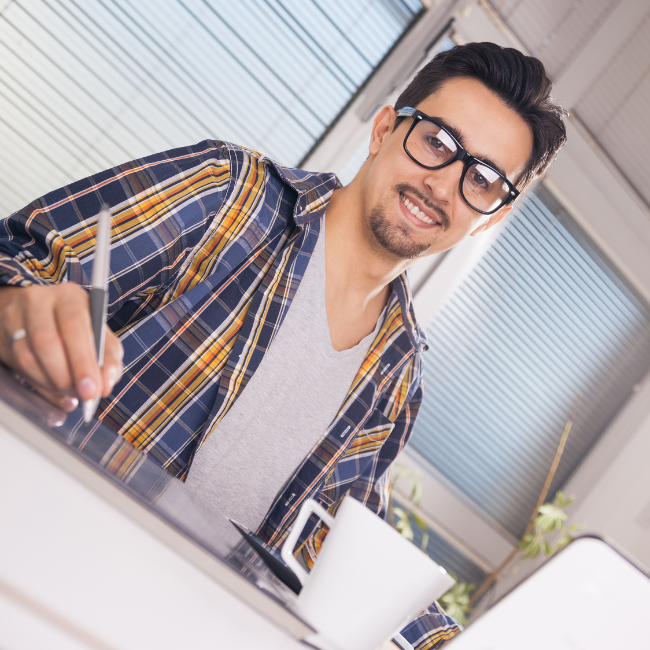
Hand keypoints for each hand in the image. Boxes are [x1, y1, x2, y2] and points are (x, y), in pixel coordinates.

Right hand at [0, 283, 122, 411]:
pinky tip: (53, 388)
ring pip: (28, 358)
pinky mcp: (2, 335)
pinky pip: (17, 366)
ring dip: (52, 384)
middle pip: (47, 342)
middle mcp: (39, 300)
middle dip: (67, 377)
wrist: (38, 311)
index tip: (93, 389)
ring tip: (70, 391)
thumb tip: (106, 384)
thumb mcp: (99, 333)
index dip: (84, 361)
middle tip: (82, 395)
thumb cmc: (76, 324)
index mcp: (69, 296)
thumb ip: (109, 358)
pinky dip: (39, 384)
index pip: (74, 326)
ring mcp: (15, 316)